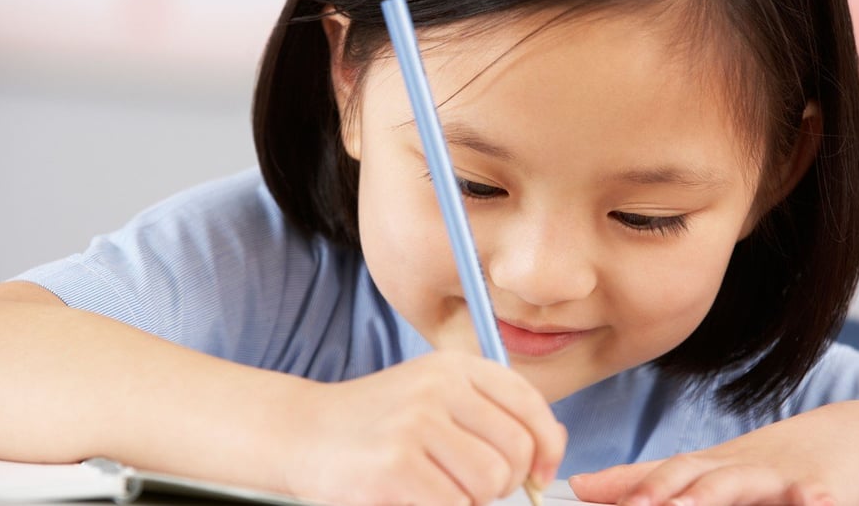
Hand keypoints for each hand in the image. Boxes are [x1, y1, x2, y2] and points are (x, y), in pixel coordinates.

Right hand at [274, 351, 566, 504]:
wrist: (304, 431)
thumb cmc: (377, 421)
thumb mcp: (435, 395)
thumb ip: (490, 411)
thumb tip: (554, 442)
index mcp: (454, 366)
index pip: (529, 403)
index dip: (547, 444)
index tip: (540, 470)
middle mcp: (437, 387)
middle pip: (515, 450)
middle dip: (506, 480)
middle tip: (476, 486)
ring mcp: (414, 425)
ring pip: (489, 481)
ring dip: (473, 499)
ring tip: (442, 488)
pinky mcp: (394, 468)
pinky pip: (454, 505)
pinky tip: (416, 495)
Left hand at [569, 402, 858, 505]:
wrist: (843, 439)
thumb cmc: (761, 466)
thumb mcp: (702, 473)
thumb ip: (642, 481)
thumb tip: (579, 484)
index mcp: (706, 471)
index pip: (660, 475)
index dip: (626, 485)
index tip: (581, 489)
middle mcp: (736, 469)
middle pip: (696, 477)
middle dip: (662, 490)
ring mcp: (779, 477)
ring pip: (746, 484)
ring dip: (717, 492)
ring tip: (688, 504)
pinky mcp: (825, 487)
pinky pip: (819, 496)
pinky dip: (816, 498)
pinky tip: (811, 502)